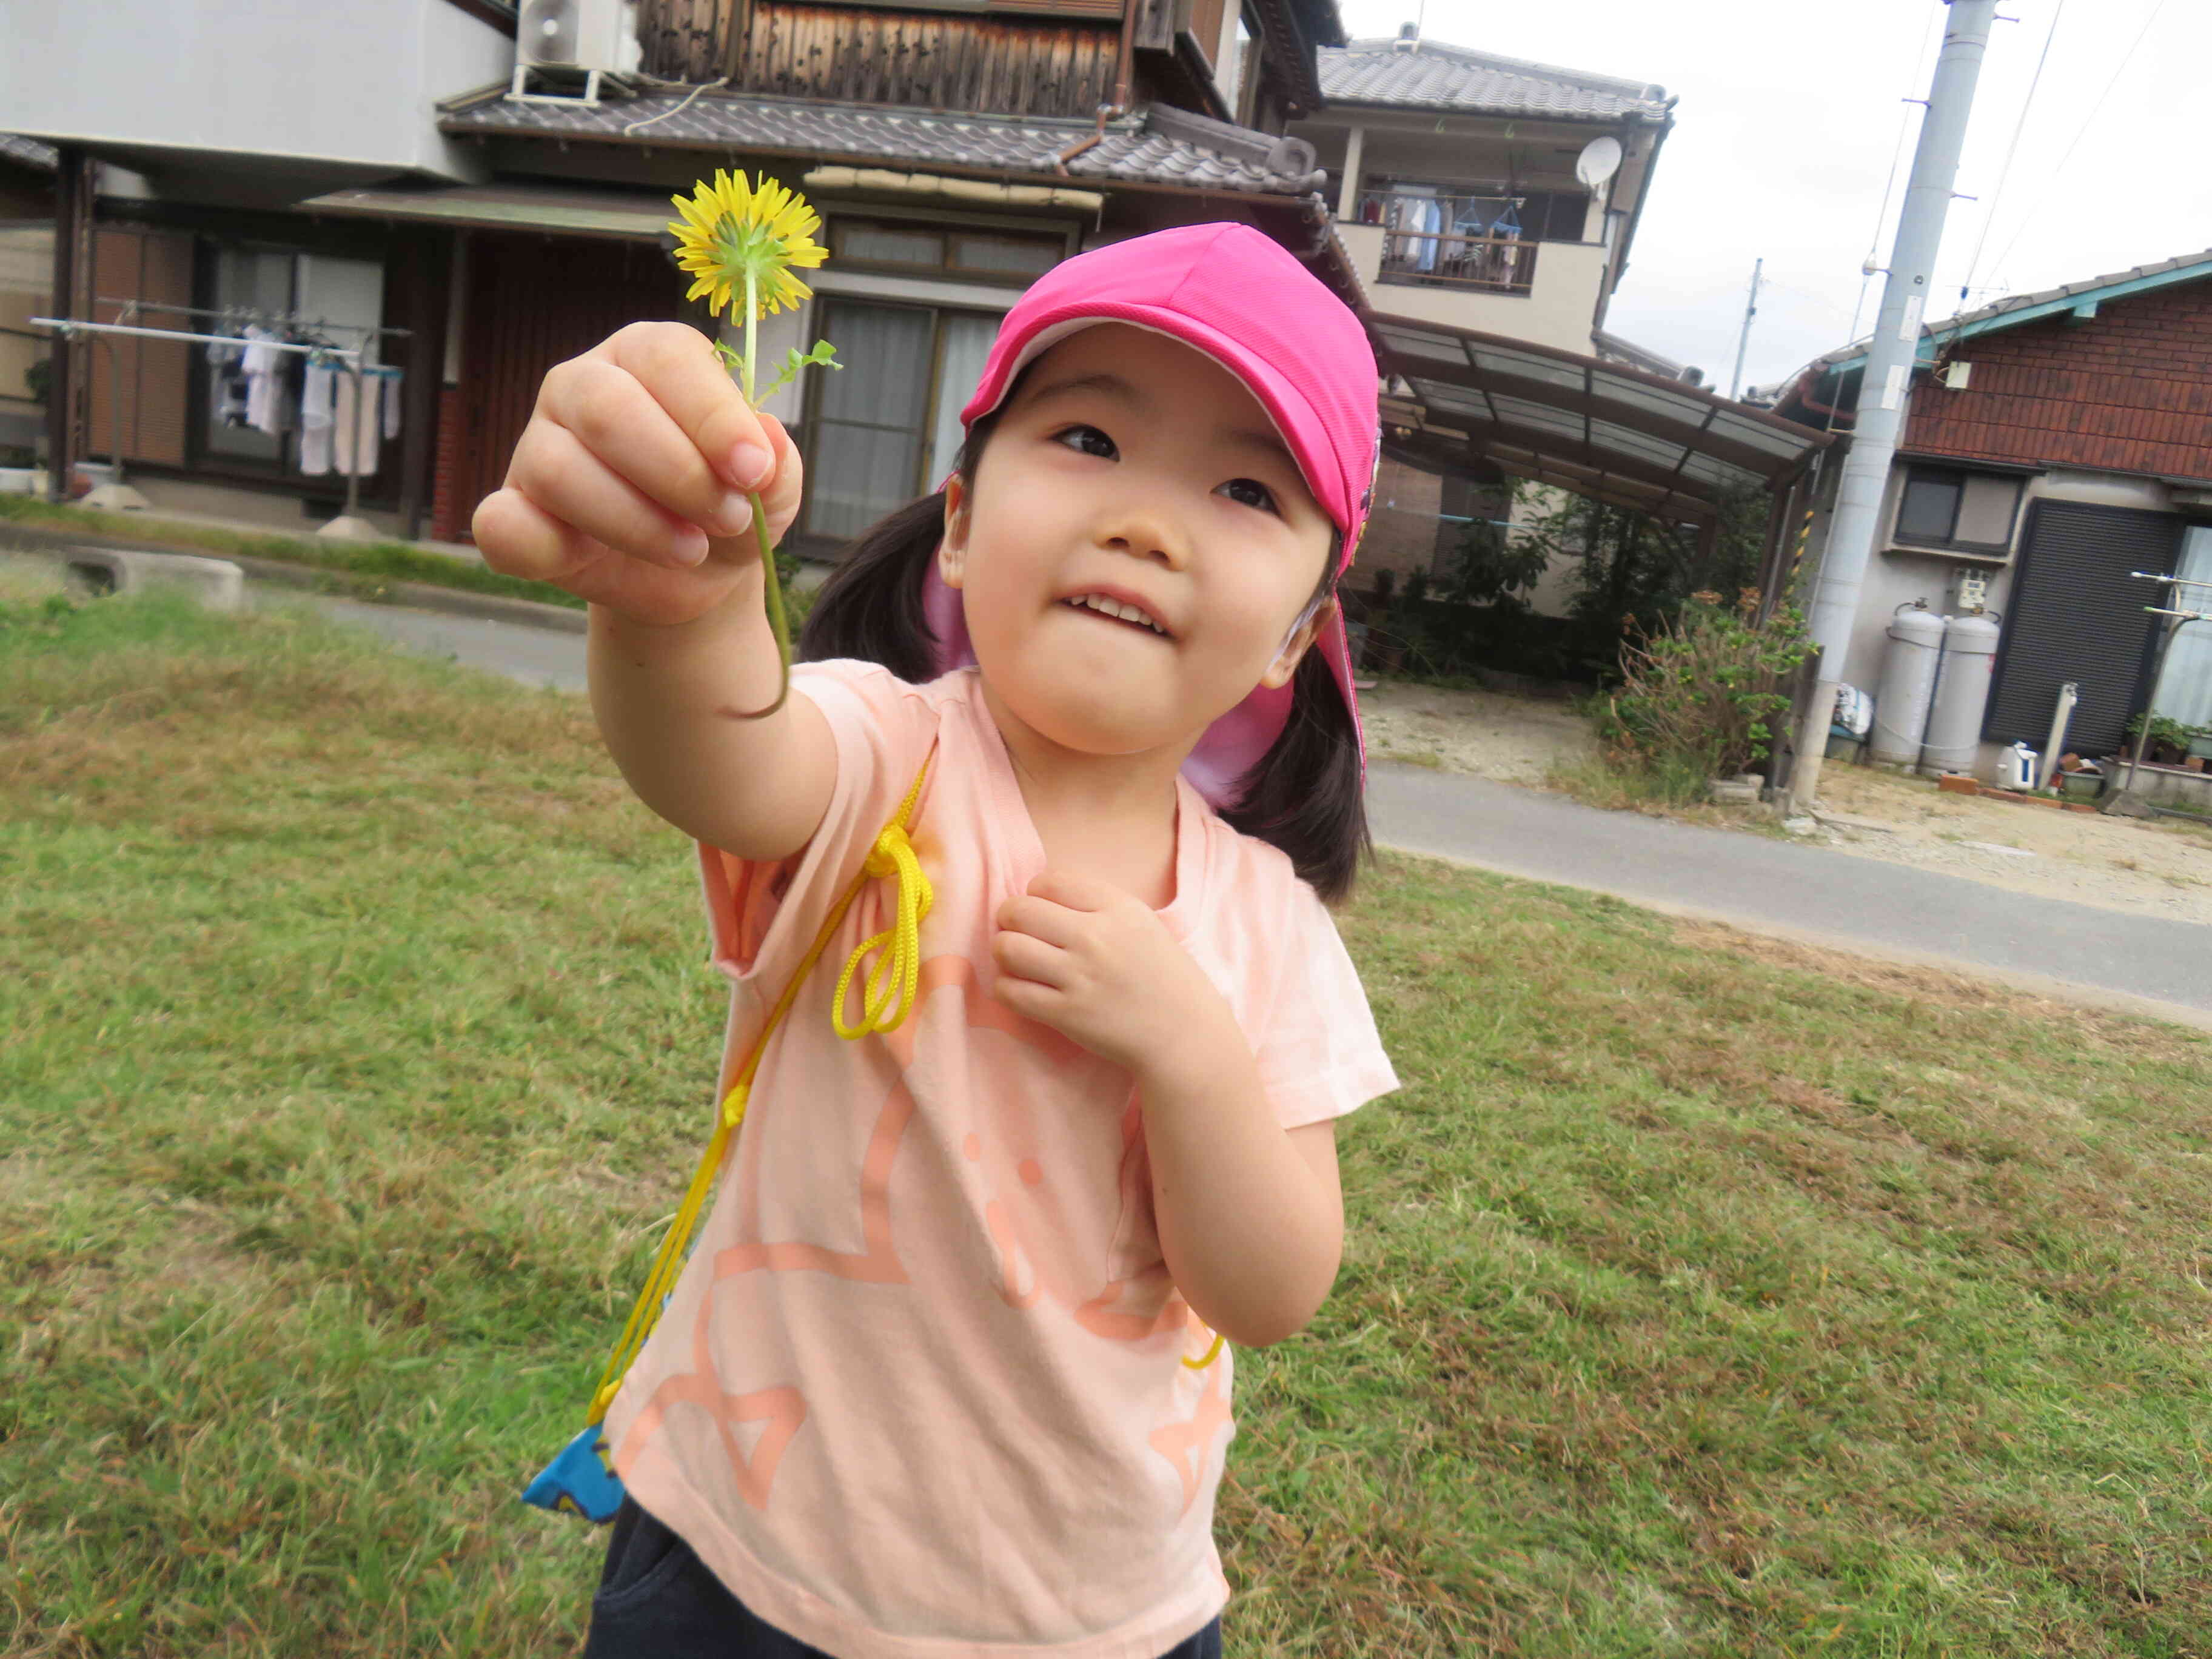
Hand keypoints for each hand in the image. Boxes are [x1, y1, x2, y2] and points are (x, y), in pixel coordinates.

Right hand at [471, 321, 805, 627]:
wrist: (695, 573)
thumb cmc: (727, 507)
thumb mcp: (771, 490)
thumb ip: (777, 465)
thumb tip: (768, 437)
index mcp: (648, 356)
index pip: (667, 358)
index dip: (712, 415)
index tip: (752, 472)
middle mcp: (582, 386)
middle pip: (607, 409)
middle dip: (678, 475)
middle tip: (728, 518)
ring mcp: (538, 446)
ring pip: (559, 470)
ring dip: (635, 522)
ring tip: (689, 549)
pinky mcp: (513, 511)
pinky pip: (501, 524)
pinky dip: (542, 548)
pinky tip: (591, 561)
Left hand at [991, 870, 1234, 1077]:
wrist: (1183, 1033)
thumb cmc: (1161, 975)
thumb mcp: (1141, 923)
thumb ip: (1096, 904)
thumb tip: (1039, 895)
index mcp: (1117, 909)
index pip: (1049, 881)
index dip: (1035, 893)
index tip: (1041, 909)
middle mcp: (1096, 937)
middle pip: (1020, 910)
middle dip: (1009, 918)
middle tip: (1016, 930)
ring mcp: (1079, 977)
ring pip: (1008, 948)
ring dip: (1003, 951)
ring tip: (1016, 959)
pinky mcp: (1066, 1014)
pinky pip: (1011, 991)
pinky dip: (1006, 987)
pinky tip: (1020, 988)